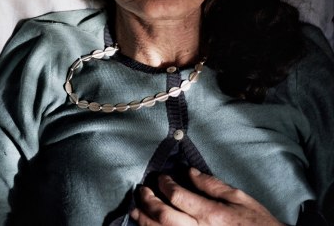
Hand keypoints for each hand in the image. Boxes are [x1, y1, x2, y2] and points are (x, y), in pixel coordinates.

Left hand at [130, 168, 283, 225]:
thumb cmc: (256, 222)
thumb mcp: (239, 198)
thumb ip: (211, 184)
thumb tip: (189, 171)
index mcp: (211, 214)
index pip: (177, 196)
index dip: (165, 184)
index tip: (161, 178)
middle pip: (164, 216)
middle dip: (149, 201)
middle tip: (142, 191)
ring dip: (145, 221)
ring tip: (136, 211)